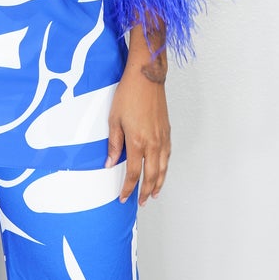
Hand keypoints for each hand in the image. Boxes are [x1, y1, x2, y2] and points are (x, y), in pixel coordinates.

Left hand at [107, 66, 170, 206]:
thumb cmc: (128, 95)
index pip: (134, 173)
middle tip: (141, 201)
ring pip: (163, 168)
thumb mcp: (114, 120)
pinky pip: (168, 155)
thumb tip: (110, 163)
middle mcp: (152, 143)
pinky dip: (165, 167)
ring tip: (154, 193)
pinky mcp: (167, 131)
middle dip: (145, 191)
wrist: (147, 78)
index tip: (124, 197)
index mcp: (137, 142)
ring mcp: (162, 138)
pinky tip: (162, 170)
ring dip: (159, 183)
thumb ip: (113, 144)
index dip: (129, 188)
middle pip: (151, 175)